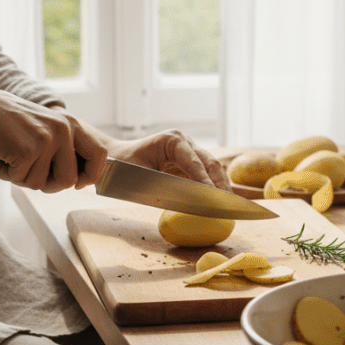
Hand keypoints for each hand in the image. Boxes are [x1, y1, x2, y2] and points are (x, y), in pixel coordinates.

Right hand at [0, 89, 107, 191]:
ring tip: (9, 157)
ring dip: (22, 178)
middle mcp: (64, 130)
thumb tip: (79, 180)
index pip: (100, 155)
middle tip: (28, 172)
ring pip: (42, 184)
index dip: (91, 175)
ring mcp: (47, 140)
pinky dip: (6, 174)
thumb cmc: (6, 124)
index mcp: (71, 124)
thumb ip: (62, 148)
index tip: (78, 183)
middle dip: (49, 185)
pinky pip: (22, 180)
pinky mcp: (29, 150)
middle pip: (70, 181)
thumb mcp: (44, 128)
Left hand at [101, 129, 230, 190]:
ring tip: (229, 204)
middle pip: (209, 162)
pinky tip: (222, 200)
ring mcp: (189, 149)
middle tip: (226, 203)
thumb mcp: (139, 177)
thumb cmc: (123, 166)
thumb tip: (185, 201)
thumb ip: (163, 187)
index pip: (194, 161)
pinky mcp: (190, 161)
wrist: (115, 158)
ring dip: (221, 185)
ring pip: (212, 167)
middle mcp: (184, 141)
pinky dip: (215, 186)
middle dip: (219, 183)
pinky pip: (207, 173)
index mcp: (171, 140)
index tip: (213, 197)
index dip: (205, 180)